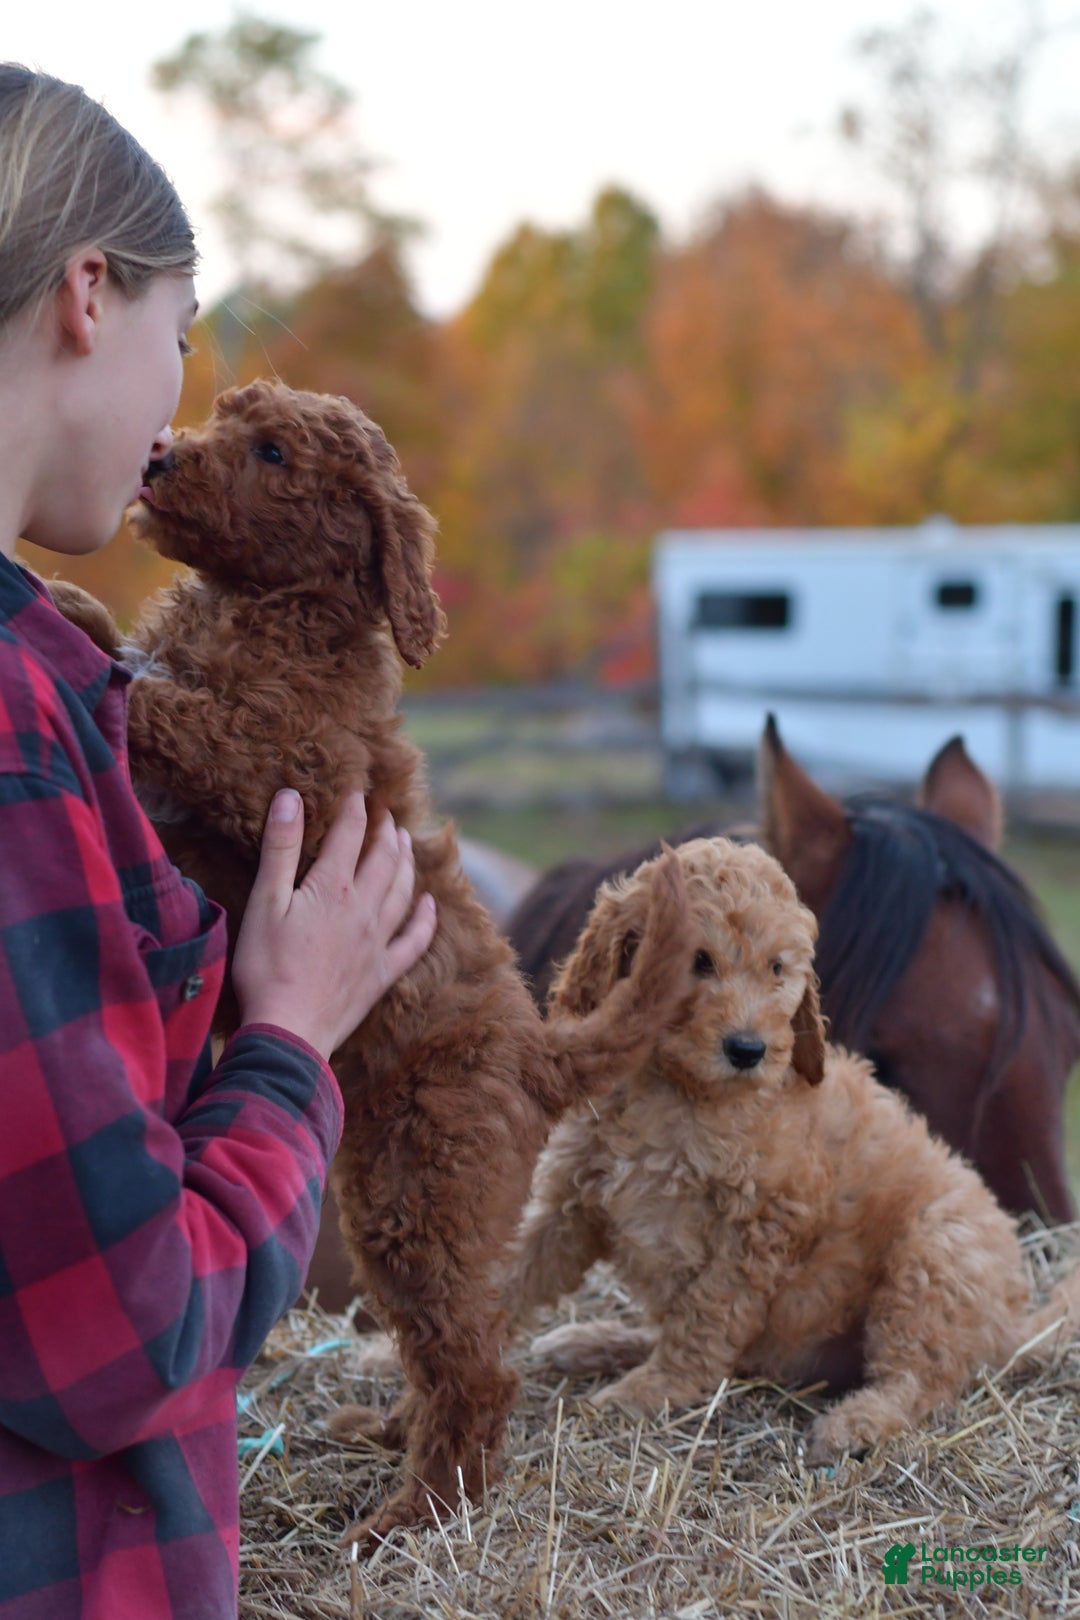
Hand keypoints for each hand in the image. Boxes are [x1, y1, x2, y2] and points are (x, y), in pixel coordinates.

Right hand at [231, 789, 436, 1059]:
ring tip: (406, 844)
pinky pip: (415, 940)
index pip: (350, 835)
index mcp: (333, 888)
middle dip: (386, 832)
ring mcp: (378, 942)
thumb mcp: (265, 902)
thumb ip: (280, 848)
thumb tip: (291, 797)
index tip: (357, 792)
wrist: (289, 1031)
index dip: (354, 810)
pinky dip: (426, 919)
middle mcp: (364, 909)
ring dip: (406, 863)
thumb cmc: (266, 967)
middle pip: (384, 859)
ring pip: (403, 892)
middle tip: (387, 814)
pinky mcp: (383, 973)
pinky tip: (431, 905)